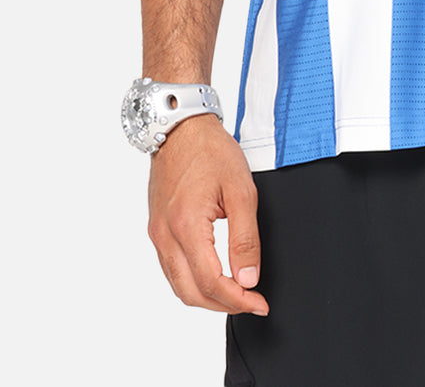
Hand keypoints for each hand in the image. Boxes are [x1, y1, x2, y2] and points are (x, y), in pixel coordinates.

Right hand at [147, 113, 268, 314]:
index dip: (237, 300)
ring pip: (178, 285)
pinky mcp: (156, 229)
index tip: (259, 303)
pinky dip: (192, 281)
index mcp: (186, 226)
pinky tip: (214, 276)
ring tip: (236, 293)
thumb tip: (248, 278)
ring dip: (206, 297)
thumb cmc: (211, 151)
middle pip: (190, 292)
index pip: (210, 282)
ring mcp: (157, 234)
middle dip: (222, 305)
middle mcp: (165, 235)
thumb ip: (245, 238)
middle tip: (251, 302)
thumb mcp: (241, 190)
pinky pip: (171, 269)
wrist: (181, 128)